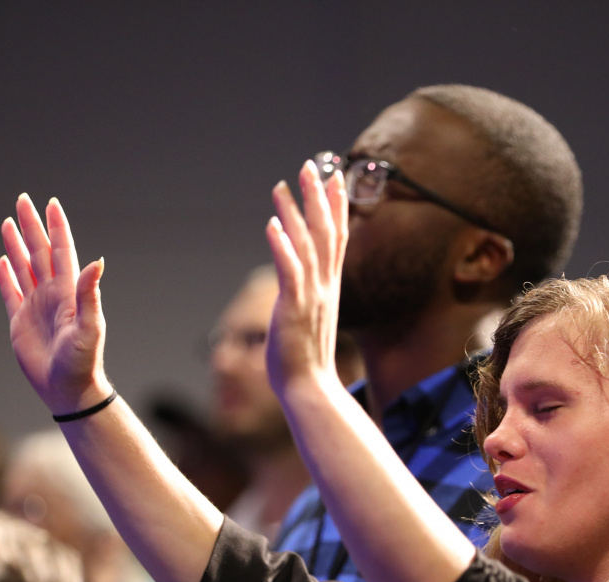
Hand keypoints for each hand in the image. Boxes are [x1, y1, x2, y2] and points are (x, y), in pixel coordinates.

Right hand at [0, 195, 112, 415]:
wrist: (68, 389)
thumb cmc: (82, 361)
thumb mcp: (89, 326)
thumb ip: (89, 293)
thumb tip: (97, 261)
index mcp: (69, 292)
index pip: (62, 251)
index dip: (56, 227)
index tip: (51, 204)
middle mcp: (52, 294)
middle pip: (39, 251)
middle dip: (31, 226)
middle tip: (22, 200)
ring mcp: (36, 306)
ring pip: (24, 267)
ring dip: (16, 245)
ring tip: (8, 222)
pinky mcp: (20, 321)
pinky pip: (11, 292)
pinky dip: (6, 276)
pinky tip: (2, 261)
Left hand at [265, 161, 348, 399]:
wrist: (310, 389)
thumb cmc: (307, 362)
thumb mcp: (311, 322)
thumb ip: (309, 299)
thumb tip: (302, 289)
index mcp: (330, 288)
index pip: (337, 239)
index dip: (336, 207)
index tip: (334, 179)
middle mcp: (325, 287)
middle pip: (326, 234)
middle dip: (318, 198)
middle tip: (311, 165)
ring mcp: (311, 296)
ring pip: (307, 245)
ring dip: (296, 213)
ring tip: (284, 184)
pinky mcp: (294, 308)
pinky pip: (289, 271)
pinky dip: (283, 246)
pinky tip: (272, 224)